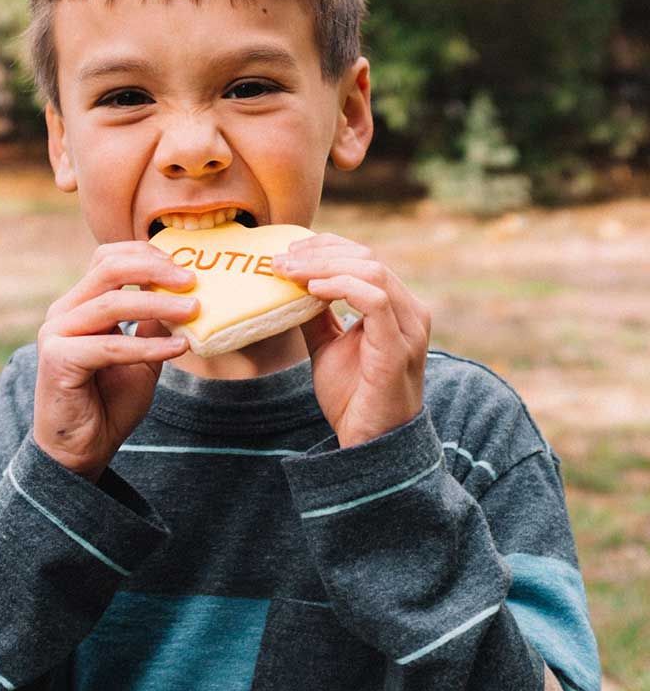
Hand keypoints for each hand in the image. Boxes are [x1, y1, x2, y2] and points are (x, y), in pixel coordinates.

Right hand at [33, 242, 198, 481]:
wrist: (82, 451)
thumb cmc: (109, 403)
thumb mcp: (141, 356)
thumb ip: (153, 325)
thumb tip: (183, 296)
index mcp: (80, 304)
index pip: (109, 258)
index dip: (146, 255)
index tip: (185, 268)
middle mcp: (64, 311)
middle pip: (108, 268)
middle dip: (154, 269)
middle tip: (192, 280)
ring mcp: (56, 332)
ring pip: (112, 303)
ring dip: (159, 304)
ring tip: (194, 311)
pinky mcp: (57, 359)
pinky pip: (111, 345)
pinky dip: (148, 346)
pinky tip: (178, 348)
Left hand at [272, 233, 429, 447]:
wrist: (368, 442)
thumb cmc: (353, 395)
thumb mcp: (326, 345)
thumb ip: (316, 314)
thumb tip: (289, 285)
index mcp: (395, 306)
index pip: (363, 257)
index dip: (324, 248)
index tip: (286, 253)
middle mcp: (409, 311)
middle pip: (366, 257)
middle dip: (318, 252)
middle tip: (280, 260)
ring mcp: (409, 328)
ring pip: (371, 271)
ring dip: (324, 266)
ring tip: (289, 272)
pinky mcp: (399, 347)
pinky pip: (375, 300)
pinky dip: (341, 287)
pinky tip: (313, 289)